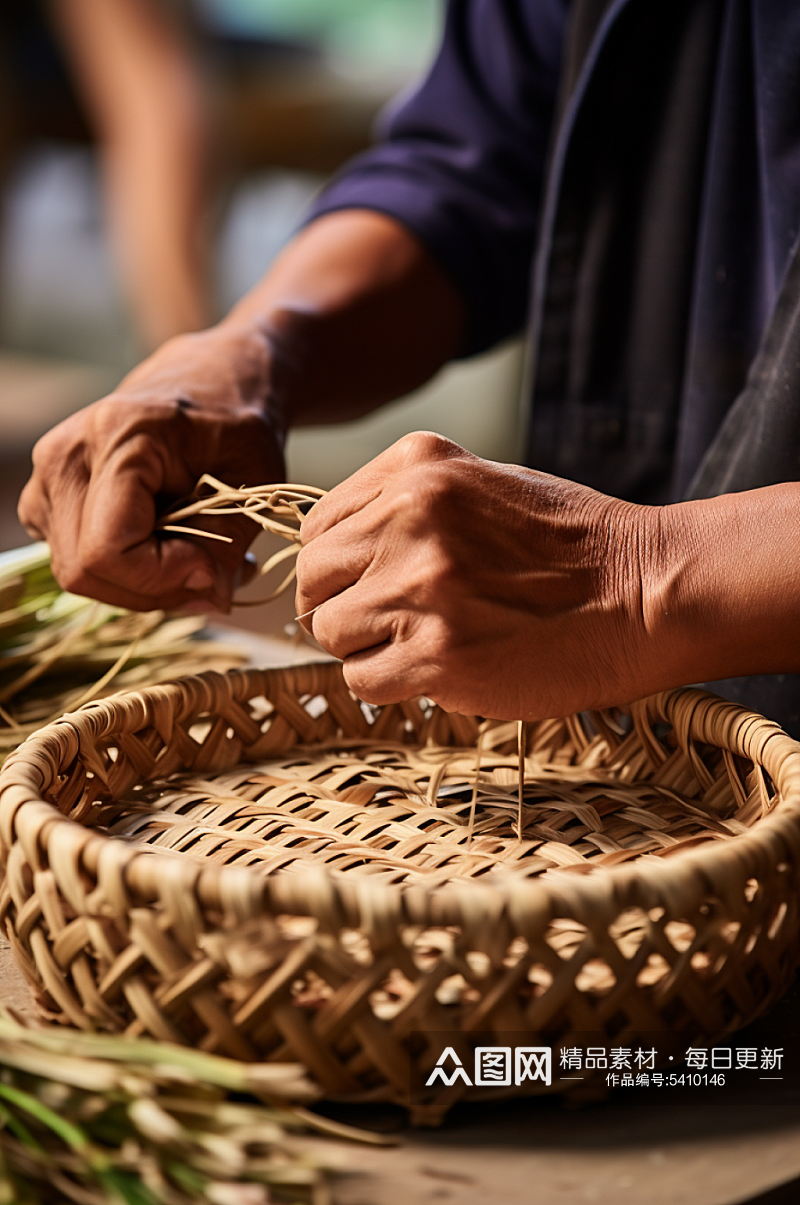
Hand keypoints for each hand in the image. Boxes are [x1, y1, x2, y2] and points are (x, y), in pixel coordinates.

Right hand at [18, 323, 284, 611]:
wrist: (211, 383)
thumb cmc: (238, 423)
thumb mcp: (255, 479)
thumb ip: (229, 545)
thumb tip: (210, 600)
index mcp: (117, 437)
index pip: (105, 550)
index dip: (159, 578)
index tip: (212, 567)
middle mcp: (66, 455)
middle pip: (84, 570)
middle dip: (153, 588)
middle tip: (210, 573)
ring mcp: (48, 476)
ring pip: (78, 572)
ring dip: (142, 583)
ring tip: (195, 555)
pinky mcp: (47, 497)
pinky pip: (77, 560)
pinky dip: (126, 570)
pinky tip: (166, 545)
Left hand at [296, 432, 669, 719]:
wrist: (646, 591)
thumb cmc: (573, 546)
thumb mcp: (485, 485)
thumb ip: (407, 506)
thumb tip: (341, 551)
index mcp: (415, 467)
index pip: (319, 525)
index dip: (339, 565)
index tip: (370, 585)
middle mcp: (407, 518)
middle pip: (312, 578)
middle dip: (339, 606)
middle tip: (388, 623)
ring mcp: (418, 587)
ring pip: (330, 632)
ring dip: (367, 648)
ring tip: (425, 643)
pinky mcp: (435, 654)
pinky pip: (361, 680)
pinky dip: (389, 685)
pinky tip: (438, 671)